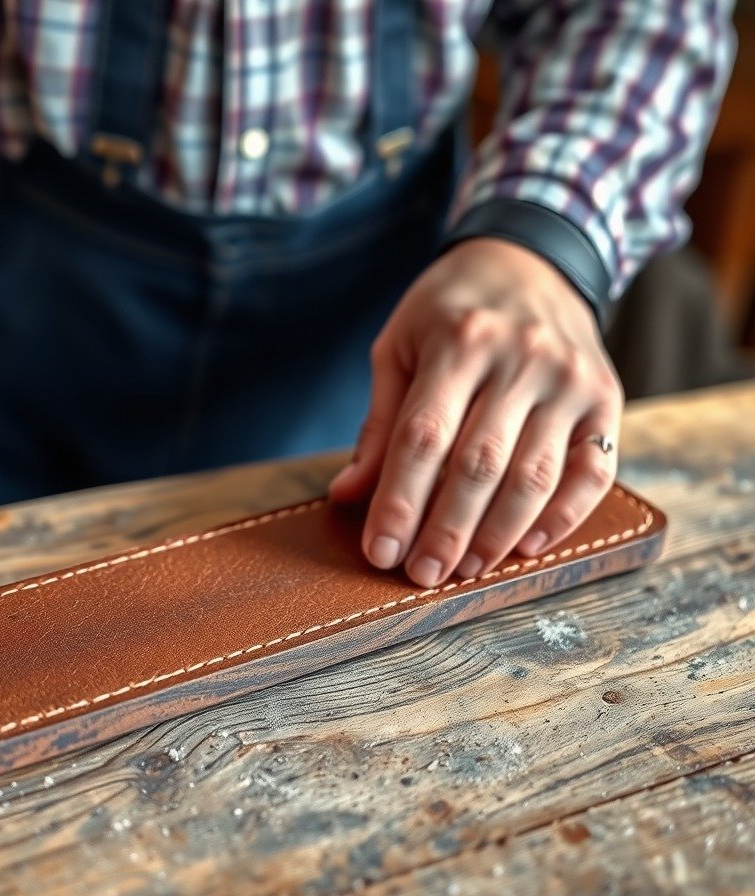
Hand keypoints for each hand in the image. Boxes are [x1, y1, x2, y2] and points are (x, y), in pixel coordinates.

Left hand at [328, 236, 623, 586]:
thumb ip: (379, 422)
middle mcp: (522, 358)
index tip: (380, 551)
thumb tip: (348, 494)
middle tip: (421, 575)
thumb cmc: (450, 311)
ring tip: (465, 570)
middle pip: (478, 464)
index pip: (423, 437)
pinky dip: (562, 518)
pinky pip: (592, 473)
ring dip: (496, 535)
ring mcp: (570, 379)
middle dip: (445, 530)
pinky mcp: (606, 399)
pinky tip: (526, 547)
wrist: (531, 259)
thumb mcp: (399, 347)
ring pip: (534, 476)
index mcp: (460, 341)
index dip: (399, 501)